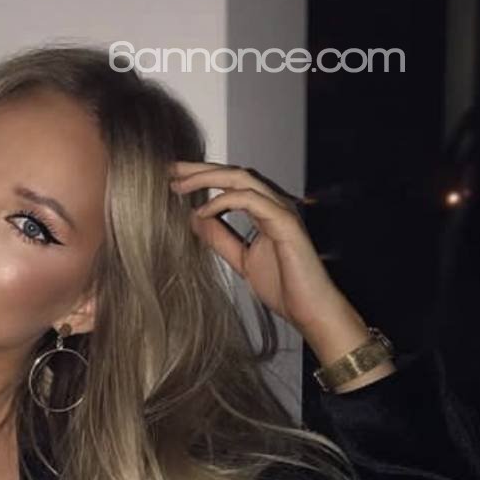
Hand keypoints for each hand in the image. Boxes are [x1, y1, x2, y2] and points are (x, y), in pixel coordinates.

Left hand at [169, 161, 375, 367]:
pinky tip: (203, 212)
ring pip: (241, 178)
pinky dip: (223, 202)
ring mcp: (281, 210)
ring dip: (208, 178)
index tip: (174, 180)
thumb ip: (221, 238)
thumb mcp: (241, 259)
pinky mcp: (285, 222)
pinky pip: (251, 200)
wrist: (308, 309)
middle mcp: (274, 204)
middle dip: (200, 170)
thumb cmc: (284, 286)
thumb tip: (194, 219)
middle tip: (171, 170)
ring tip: (180, 186)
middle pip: (233, 173)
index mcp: (264, 210)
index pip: (230, 183)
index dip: (202, 178)